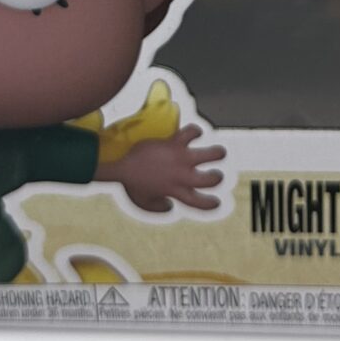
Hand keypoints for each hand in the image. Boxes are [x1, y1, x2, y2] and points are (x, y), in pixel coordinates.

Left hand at [98, 122, 226, 213]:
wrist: (122, 165)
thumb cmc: (132, 184)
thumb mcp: (144, 203)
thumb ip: (159, 208)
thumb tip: (171, 207)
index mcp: (177, 192)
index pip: (201, 203)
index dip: (212, 204)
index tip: (215, 202)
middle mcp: (183, 176)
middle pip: (213, 179)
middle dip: (217, 177)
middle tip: (213, 174)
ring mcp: (180, 158)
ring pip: (212, 154)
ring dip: (218, 153)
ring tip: (217, 152)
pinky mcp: (174, 143)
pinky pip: (191, 132)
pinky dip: (195, 131)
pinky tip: (195, 134)